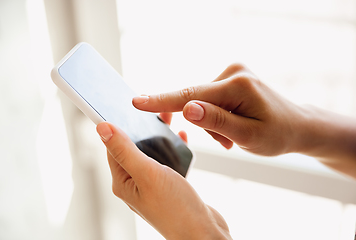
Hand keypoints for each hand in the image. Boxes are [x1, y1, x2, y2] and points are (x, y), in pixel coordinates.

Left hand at [96, 119, 231, 239]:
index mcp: (124, 182)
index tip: (129, 108)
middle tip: (156, 111)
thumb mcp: (147, 174)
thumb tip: (102, 128)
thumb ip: (125, 150)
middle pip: (135, 148)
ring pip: (153, 153)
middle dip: (144, 128)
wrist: (204, 234)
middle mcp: (136, 184)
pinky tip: (182, 139)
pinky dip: (174, 149)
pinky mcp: (170, 186)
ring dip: (161, 137)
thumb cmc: (175, 209)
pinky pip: (168, 162)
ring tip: (170, 119)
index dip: (120, 126)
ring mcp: (153, 186)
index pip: (115, 148)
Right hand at [132, 64, 355, 178]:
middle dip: (204, 124)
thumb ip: (216, 122)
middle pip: (196, 100)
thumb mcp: (248, 136)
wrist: (297, 125)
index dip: (161, 100)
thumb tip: (186, 109)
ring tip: (233, 136)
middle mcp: (233, 73)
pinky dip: (216, 116)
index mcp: (237, 85)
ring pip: (202, 103)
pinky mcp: (231, 79)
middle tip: (227, 141)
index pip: (191, 94)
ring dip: (212, 123)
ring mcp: (232, 74)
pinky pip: (210, 100)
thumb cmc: (277, 134)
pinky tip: (233, 126)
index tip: (137, 101)